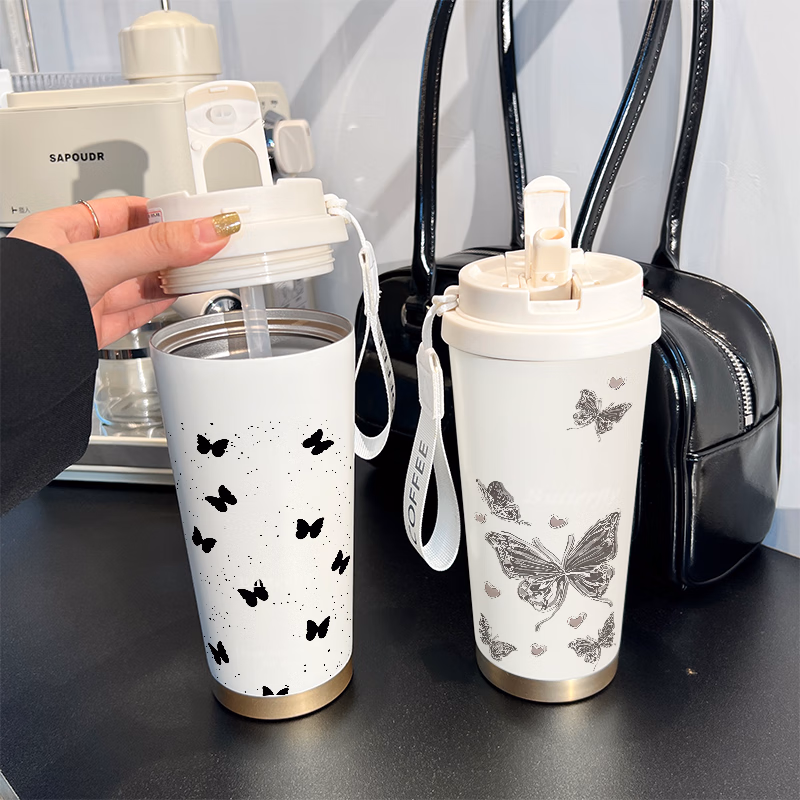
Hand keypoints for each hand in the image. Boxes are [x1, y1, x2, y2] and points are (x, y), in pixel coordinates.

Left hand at [8, 197, 239, 347]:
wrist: (11, 359)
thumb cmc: (22, 303)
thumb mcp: (97, 262)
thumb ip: (154, 247)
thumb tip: (204, 232)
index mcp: (62, 232)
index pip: (124, 212)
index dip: (162, 212)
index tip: (197, 214)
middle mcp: (74, 263)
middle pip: (138, 247)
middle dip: (174, 246)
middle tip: (210, 242)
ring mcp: (86, 296)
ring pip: (141, 280)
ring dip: (174, 275)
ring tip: (206, 266)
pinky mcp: (95, 327)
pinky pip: (138, 309)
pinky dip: (164, 302)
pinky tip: (182, 293)